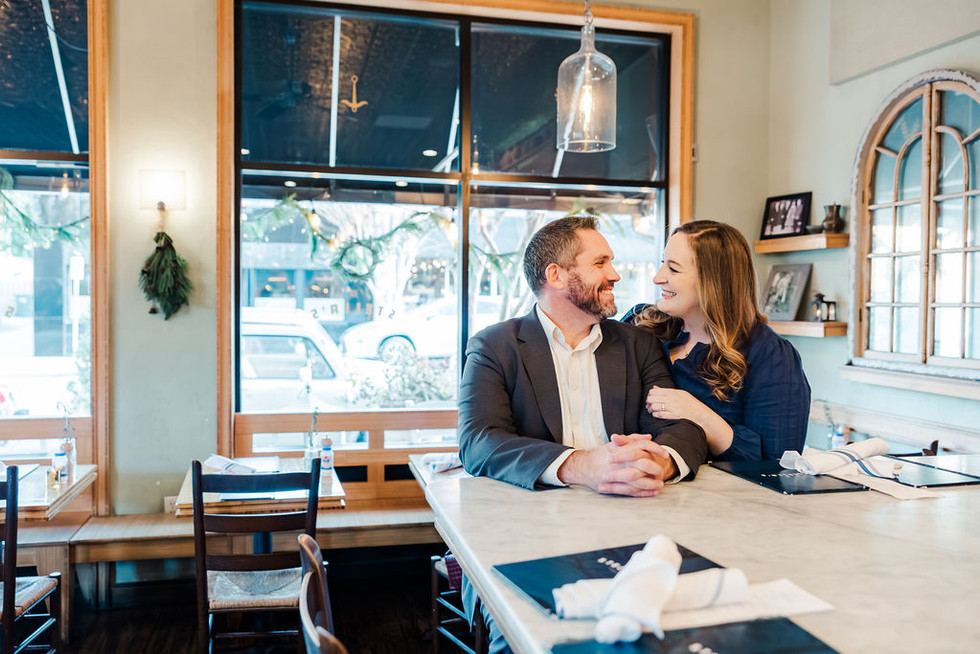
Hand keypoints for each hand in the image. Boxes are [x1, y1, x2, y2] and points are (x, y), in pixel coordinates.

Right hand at [557, 434, 673, 496]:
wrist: (582, 466)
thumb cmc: (600, 455)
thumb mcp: (614, 444)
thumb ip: (632, 439)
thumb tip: (649, 437)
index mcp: (620, 448)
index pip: (642, 446)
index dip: (656, 449)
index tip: (665, 455)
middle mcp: (619, 461)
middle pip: (642, 464)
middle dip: (655, 469)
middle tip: (662, 471)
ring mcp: (616, 474)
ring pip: (638, 479)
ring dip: (651, 483)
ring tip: (660, 484)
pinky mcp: (613, 486)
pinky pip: (631, 490)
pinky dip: (643, 492)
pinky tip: (652, 492)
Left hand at [646, 385, 707, 425]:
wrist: (700, 414)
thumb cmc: (690, 403)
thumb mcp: (680, 393)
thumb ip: (666, 390)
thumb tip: (654, 387)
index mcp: (672, 392)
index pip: (653, 391)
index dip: (650, 395)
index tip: (651, 398)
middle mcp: (671, 399)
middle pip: (651, 399)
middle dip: (648, 402)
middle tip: (649, 405)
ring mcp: (672, 408)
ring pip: (654, 407)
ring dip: (651, 409)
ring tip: (652, 410)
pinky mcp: (673, 416)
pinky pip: (659, 415)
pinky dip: (655, 414)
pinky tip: (656, 414)